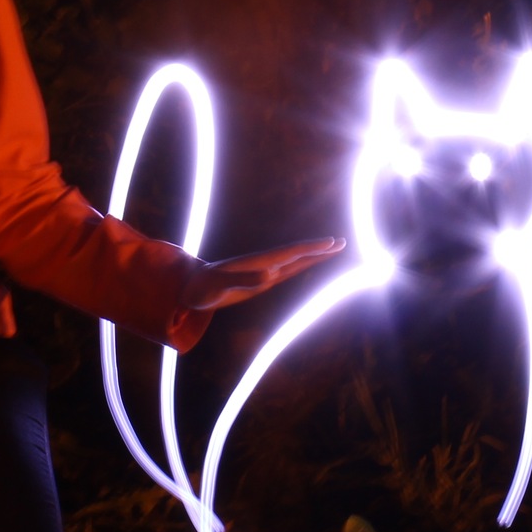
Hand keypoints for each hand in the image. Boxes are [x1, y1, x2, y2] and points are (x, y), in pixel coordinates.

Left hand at [183, 238, 347, 312]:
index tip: (330, 243)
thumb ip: (242, 281)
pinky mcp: (259, 282)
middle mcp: (263, 265)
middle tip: (341, 243)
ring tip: (332, 250)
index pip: (290, 254)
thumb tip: (269, 276)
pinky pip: (285, 272)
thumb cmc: (202, 288)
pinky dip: (300, 266)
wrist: (190, 288)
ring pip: (293, 262)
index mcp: (257, 263)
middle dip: (318, 250)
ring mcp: (262, 272)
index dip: (310, 249)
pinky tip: (307, 263)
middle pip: (296, 255)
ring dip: (312, 256)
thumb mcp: (219, 287)